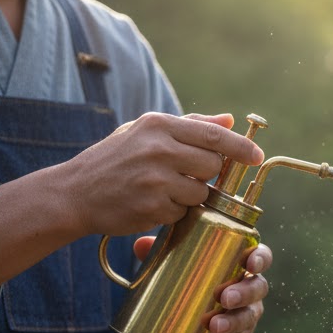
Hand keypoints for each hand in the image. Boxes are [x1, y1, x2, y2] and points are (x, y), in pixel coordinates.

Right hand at [64, 112, 263, 236]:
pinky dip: (174, 211)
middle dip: (207, 173)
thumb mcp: (145, 132)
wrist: (74, 192)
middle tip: (184, 174)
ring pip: (202, 191)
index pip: (213, 136)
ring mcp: (156, 179)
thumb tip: (229, 121)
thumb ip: (190, 125)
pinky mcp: (153, 206)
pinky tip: (151, 203)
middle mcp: (158, 149)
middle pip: (213, 164)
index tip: (257, 156)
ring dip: (191, 195)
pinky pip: (184, 211)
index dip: (241, 148)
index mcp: (158, 125)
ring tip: (162, 189)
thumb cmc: (115, 160)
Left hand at [132, 238, 271, 332]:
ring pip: (250, 315)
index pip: (260, 256)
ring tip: (214, 326)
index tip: (249, 262)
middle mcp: (250, 286)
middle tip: (224, 298)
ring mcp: (247, 310)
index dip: (260, 258)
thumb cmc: (192, 275)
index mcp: (242, 262)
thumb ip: (162, 251)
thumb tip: (140, 245)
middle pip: (258, 288)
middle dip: (244, 293)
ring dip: (234, 321)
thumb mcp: (178, 262)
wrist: (193, 311)